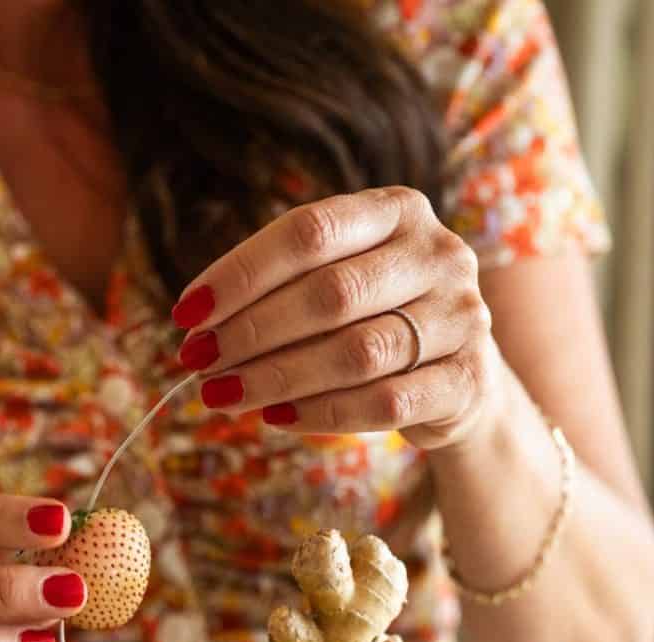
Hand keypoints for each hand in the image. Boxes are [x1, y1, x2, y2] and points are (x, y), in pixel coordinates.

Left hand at [174, 187, 501, 449]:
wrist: (459, 378)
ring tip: (224, 396)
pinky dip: (321, 413)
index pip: (309, 231)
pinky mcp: (466, 380)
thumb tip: (197, 327)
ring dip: (278, 378)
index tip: (187, 314)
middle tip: (200, 363)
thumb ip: (281, 288)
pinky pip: (385, 402)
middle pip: (330, 294)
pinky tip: (276, 417)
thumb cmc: (376, 320)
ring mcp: (461, 316)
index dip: (241, 274)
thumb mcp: (338, 281)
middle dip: (252, 332)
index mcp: (397, 210)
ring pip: (356, 353)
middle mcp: (437, 254)